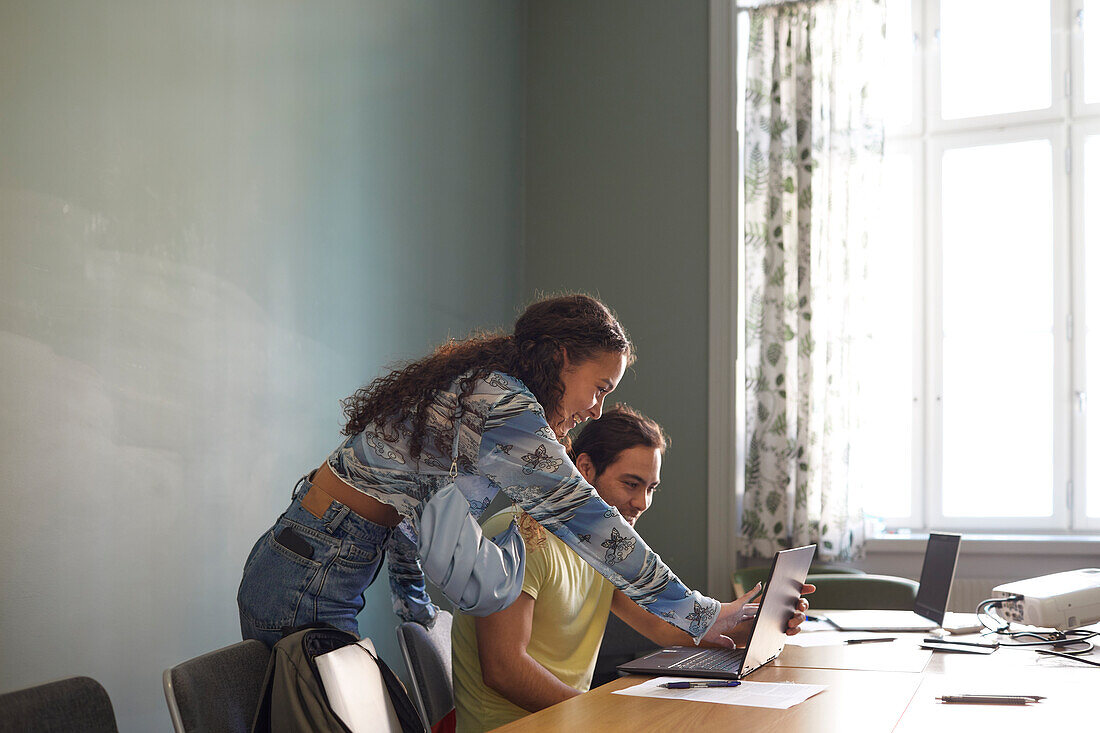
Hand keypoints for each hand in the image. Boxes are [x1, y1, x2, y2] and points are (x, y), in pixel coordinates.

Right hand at [702, 582, 816, 646]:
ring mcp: (736, 609)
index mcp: (732, 621)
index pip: (745, 619)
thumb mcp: (716, 637)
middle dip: (759, 611)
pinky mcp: (735, 605)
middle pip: (751, 612)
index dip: (752, 619)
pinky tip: (760, 585)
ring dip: (760, 604)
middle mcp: (736, 614)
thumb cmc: (705, 626)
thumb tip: (732, 646)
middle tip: (767, 609)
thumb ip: (725, 641)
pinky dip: (753, 591)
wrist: (700, 620)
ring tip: (769, 599)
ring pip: (752, 606)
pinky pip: (746, 597)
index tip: (758, 619)